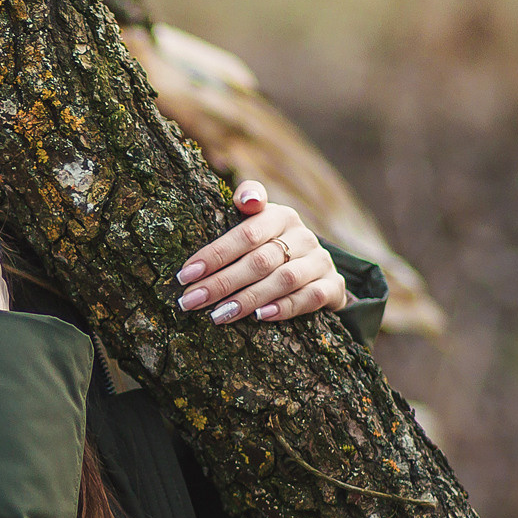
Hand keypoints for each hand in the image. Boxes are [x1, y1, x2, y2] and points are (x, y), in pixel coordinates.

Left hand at [175, 180, 347, 324]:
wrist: (315, 269)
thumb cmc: (271, 243)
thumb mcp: (257, 222)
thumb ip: (246, 203)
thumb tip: (247, 199)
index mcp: (280, 216)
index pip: (245, 234)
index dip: (214, 255)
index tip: (185, 274)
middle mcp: (303, 236)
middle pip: (259, 261)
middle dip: (221, 283)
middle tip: (190, 301)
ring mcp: (320, 261)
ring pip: (283, 281)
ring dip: (247, 299)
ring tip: (218, 315)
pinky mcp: (332, 286)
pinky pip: (309, 298)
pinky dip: (285, 308)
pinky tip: (260, 317)